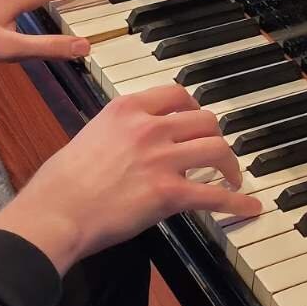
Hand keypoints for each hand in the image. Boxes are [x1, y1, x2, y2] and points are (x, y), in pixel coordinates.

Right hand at [0, 85, 261, 274]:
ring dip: (230, 164)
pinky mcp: (169, 192)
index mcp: (128, 108)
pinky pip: (215, 194)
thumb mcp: (90, 136)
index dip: (195, 108)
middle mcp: (149, 127)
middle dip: (216, 137)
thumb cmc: (62, 182)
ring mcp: (162, 158)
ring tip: (233, 178)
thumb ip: (120, 132)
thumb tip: (134, 143)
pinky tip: (249, 207)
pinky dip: (237, 201)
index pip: (177, 94)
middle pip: (205, 120)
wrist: (57, 211)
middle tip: (217, 153)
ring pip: (217, 149)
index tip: (198, 120)